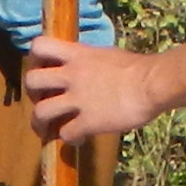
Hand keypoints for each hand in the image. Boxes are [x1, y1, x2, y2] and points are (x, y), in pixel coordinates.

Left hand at [27, 34, 165, 141]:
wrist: (153, 83)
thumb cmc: (138, 67)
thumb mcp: (106, 55)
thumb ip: (89, 62)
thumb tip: (87, 69)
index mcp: (77, 55)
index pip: (40, 46)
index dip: (35, 59)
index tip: (43, 69)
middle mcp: (71, 75)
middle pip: (32, 81)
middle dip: (33, 94)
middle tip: (43, 101)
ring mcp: (78, 99)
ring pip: (41, 112)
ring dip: (41, 122)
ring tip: (48, 128)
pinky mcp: (88, 121)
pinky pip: (66, 134)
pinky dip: (69, 139)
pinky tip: (78, 139)